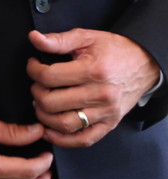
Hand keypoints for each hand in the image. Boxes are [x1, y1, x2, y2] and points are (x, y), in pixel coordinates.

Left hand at [27, 29, 161, 145]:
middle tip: (38, 85)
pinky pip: (83, 140)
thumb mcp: (87, 37)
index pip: (48, 77)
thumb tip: (34, 38)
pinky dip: (63, 140)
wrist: (144, 63)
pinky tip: (50, 130)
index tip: (34, 65)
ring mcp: (106, 112)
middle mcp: (101, 94)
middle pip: (51, 103)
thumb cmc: (114, 50)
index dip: (33, 70)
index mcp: (93, 71)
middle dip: (36, 93)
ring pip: (64, 124)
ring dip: (44, 116)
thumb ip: (59, 40)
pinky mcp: (110, 124)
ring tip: (42, 104)